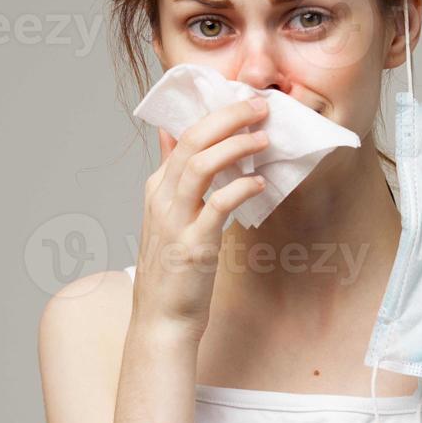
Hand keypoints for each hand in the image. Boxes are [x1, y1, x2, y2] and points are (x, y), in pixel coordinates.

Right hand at [131, 96, 270, 335]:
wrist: (162, 319)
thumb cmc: (173, 268)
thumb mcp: (167, 214)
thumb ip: (171, 173)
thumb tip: (170, 132)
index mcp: (158, 187)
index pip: (184, 135)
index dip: (216, 114)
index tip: (245, 103)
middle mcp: (162, 198)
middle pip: (192, 141)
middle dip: (229, 118)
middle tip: (260, 107)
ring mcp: (175, 220)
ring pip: (200, 165)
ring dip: (235, 146)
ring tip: (263, 139)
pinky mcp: (193, 245)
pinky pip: (216, 205)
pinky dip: (239, 189)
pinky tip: (259, 183)